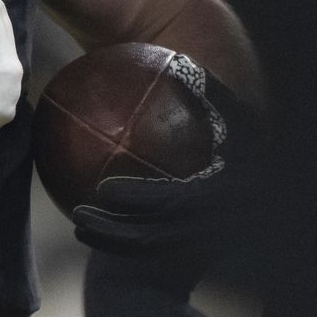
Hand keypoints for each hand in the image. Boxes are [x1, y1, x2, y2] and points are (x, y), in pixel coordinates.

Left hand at [73, 64, 252, 255]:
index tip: (104, 188)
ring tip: (78, 224)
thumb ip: (200, 84)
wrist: (238, 142)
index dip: (145, 199)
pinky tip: (85, 229)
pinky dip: (121, 243)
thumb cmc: (216, 104)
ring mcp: (216, 239)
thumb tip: (169, 65)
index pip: (185, 199)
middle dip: (123, 232)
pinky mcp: (200, 250)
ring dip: (116, 243)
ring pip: (159, 250)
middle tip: (80, 214)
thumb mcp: (219, 93)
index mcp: (238, 183)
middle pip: (168, 236)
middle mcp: (232, 219)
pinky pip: (156, 250)